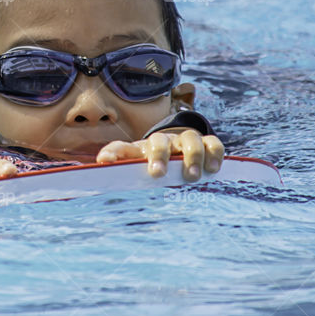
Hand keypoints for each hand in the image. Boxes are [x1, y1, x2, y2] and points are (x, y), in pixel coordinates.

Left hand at [95, 129, 223, 181]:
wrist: (180, 149)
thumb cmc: (153, 161)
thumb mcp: (135, 163)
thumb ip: (119, 160)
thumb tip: (100, 161)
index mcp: (140, 148)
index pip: (124, 147)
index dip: (114, 152)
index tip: (107, 165)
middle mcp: (164, 140)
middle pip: (160, 141)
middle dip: (159, 156)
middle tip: (158, 174)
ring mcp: (186, 140)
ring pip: (190, 139)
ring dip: (191, 156)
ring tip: (191, 176)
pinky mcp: (207, 143)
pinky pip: (213, 143)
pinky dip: (214, 153)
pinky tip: (212, 169)